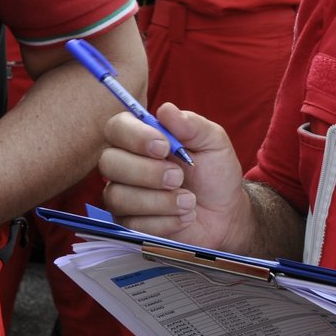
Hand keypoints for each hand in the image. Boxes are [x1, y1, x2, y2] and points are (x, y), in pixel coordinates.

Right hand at [97, 104, 248, 248]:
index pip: (116, 128)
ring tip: (189, 200)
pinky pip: (133, 225)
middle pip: (109, 163)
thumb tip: (166, 110)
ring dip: (160, 200)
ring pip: (118, 196)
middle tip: (178, 177)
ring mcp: (123, 196)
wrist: (226, 212)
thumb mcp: (213, 143)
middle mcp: (124, 165)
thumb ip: (192, 125)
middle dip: (147, 172)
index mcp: (141, 139)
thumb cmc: (215, 173)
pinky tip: (185, 217)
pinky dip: (166, 221)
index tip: (163, 146)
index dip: (134, 136)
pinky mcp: (129, 225)